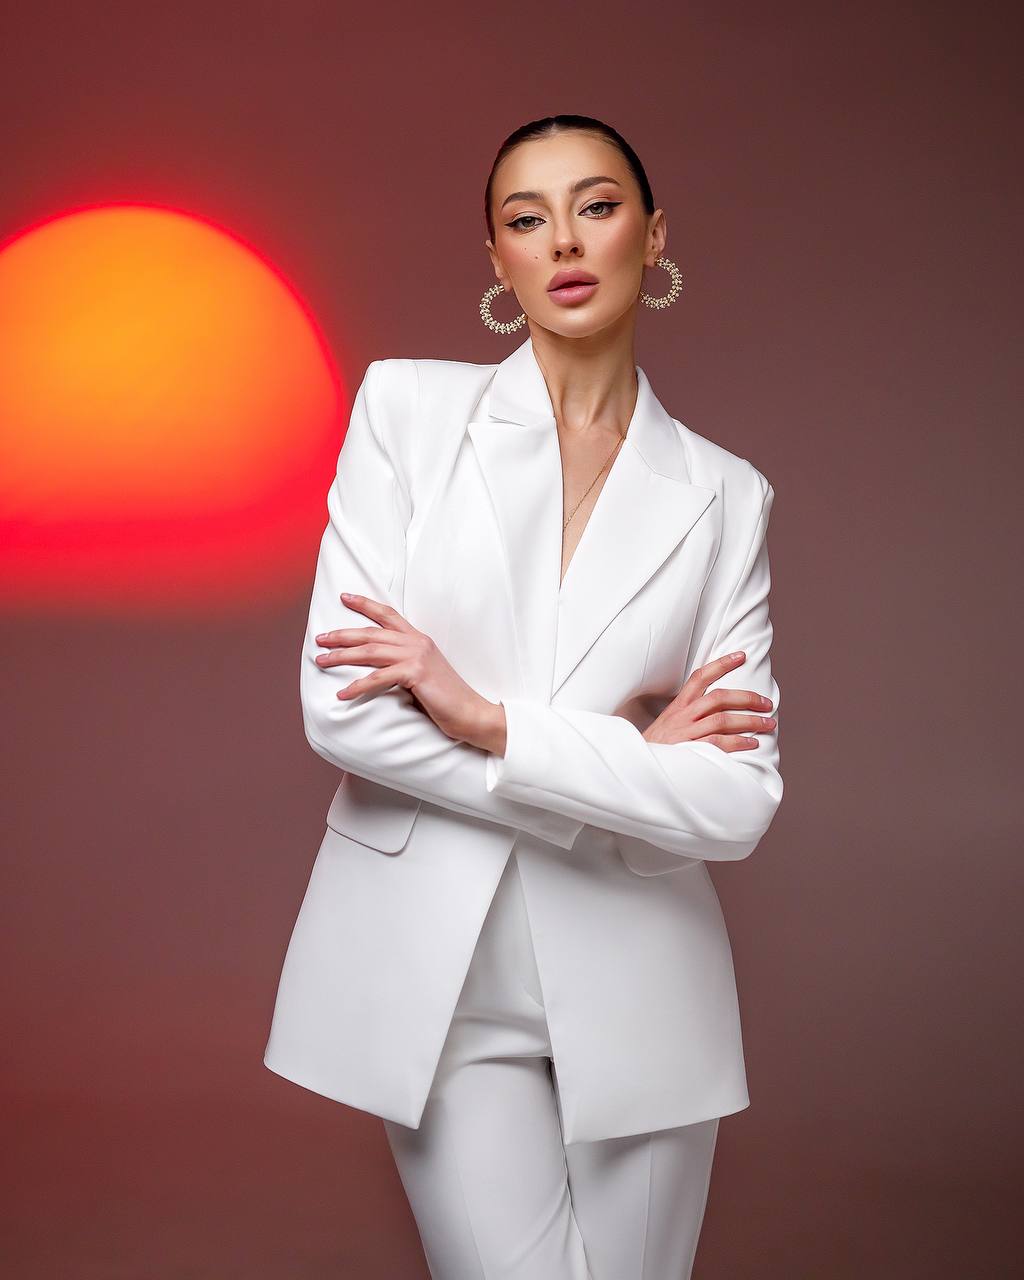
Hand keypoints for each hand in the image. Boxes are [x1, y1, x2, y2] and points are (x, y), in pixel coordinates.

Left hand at [314, 593, 492, 742]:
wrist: (472, 712)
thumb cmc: (447, 698)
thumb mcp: (424, 673)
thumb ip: (405, 664)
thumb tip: (379, 667)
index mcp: (419, 639)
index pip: (388, 615)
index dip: (365, 604)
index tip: (344, 597)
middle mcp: (417, 642)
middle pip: (372, 632)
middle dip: (342, 634)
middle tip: (320, 638)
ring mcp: (417, 656)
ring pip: (370, 651)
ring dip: (342, 656)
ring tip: (321, 661)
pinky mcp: (416, 674)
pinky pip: (379, 677)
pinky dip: (358, 686)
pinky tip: (343, 693)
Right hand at [642, 651, 775, 751]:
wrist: (636, 767)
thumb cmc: (656, 748)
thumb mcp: (668, 725)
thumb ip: (688, 716)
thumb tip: (715, 712)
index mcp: (678, 706)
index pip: (700, 677)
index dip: (721, 664)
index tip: (741, 656)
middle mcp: (683, 716)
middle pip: (719, 697)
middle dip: (747, 698)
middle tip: (767, 703)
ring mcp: (686, 732)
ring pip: (723, 719)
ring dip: (750, 721)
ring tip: (768, 723)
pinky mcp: (689, 750)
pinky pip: (718, 743)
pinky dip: (738, 742)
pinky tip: (752, 743)